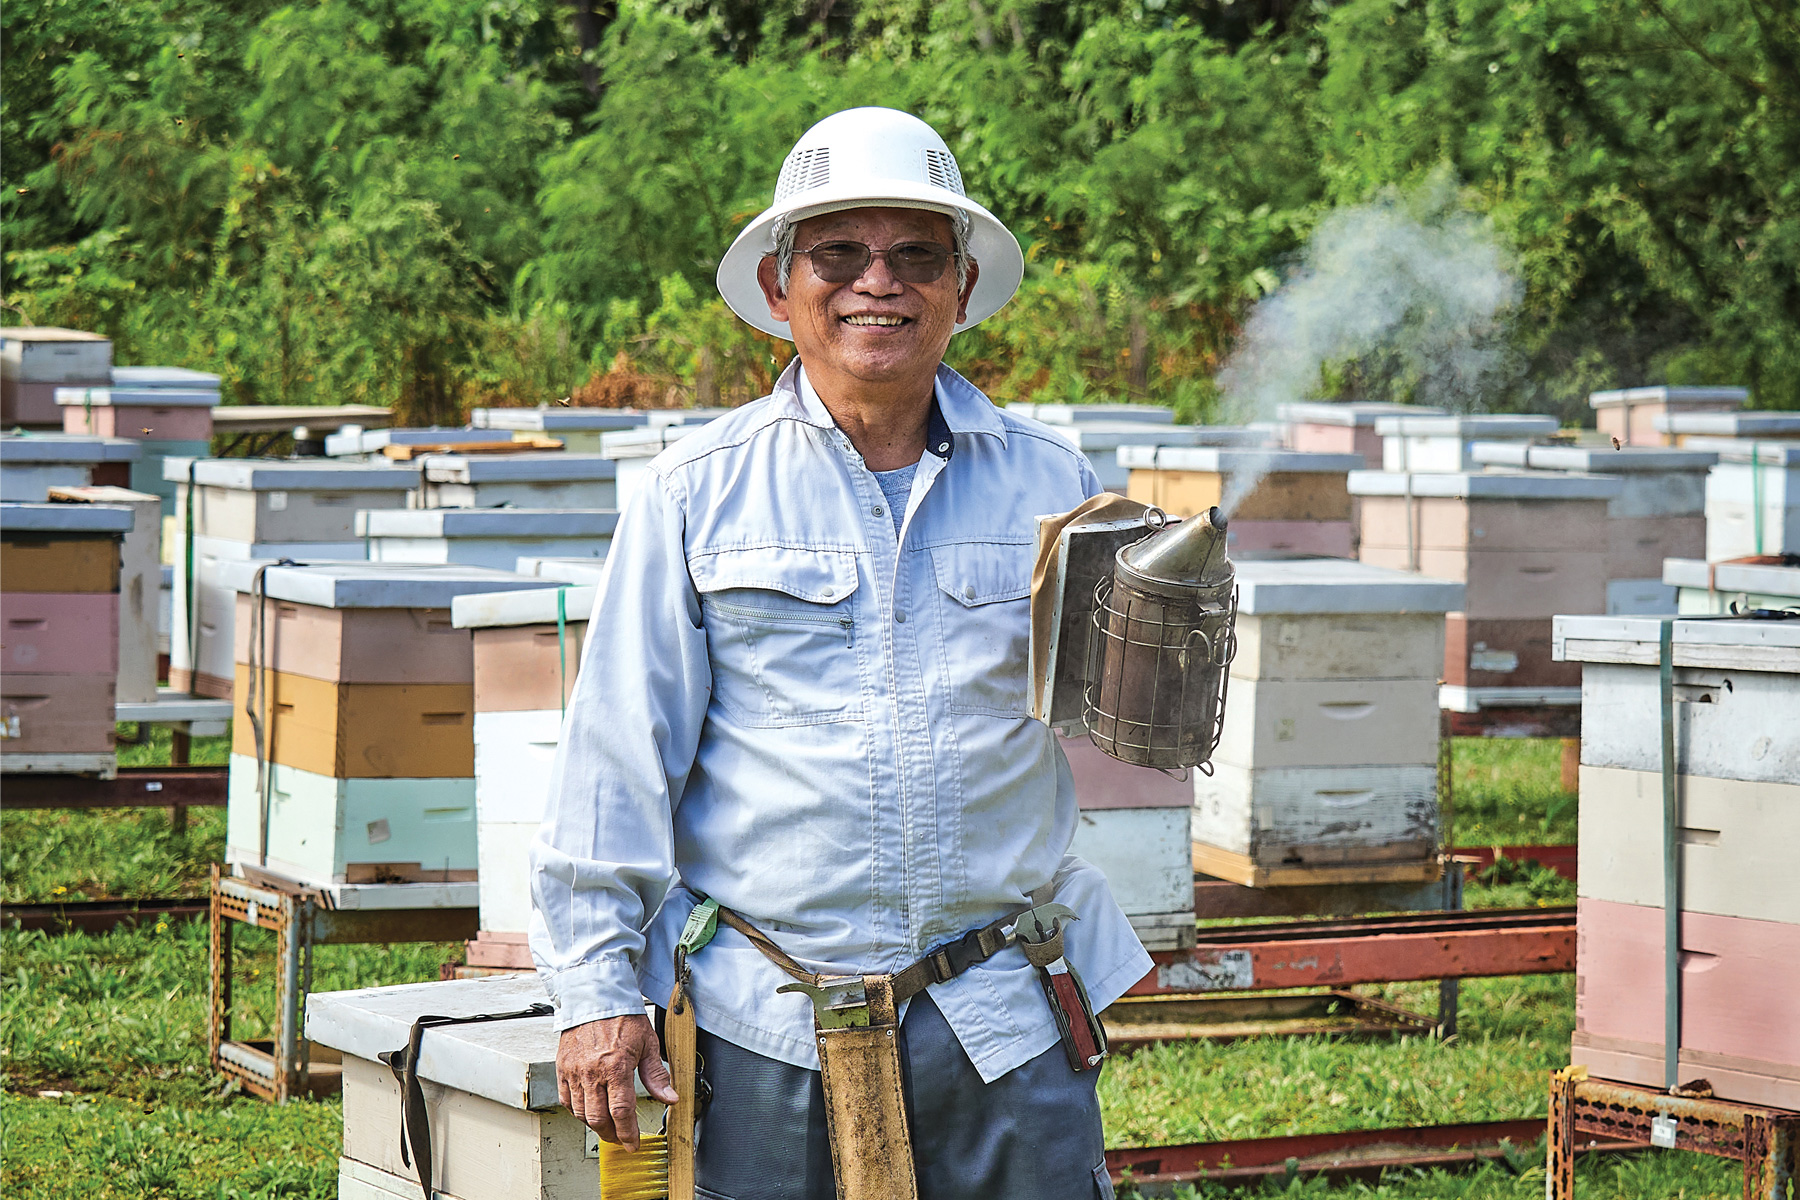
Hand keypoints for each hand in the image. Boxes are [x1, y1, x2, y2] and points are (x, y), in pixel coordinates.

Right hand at [556, 1014, 679, 1149]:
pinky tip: (588, 1110)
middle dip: (611, 1134)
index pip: (622, 1111)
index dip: (628, 1133)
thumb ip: (657, 1075)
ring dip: (594, 1125)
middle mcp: (592, 1072)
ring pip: (581, 1113)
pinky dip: (577, 1111)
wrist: (595, 998)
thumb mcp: (648, 1044)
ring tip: (606, 1126)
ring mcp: (574, 1071)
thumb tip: (670, 1098)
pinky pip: (566, 1099)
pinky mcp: (562, 1068)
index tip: (632, 1143)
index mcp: (616, 1067)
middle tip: (620, 1138)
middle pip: (598, 1118)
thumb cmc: (622, 1017)